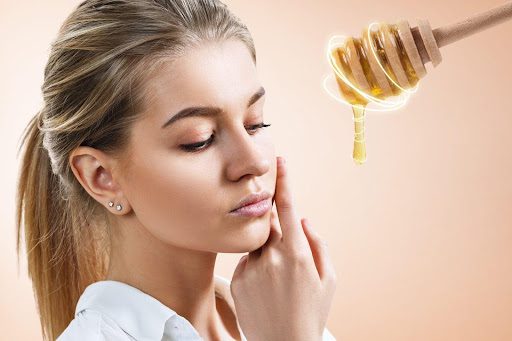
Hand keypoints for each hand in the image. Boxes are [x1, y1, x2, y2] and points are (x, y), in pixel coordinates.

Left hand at [230, 156, 336, 340]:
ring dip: (267, 257)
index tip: (280, 160)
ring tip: (278, 286)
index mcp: (297, 254)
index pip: (288, 208)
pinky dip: (256, 270)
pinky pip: (247, 264)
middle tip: (287, 261)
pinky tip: (265, 292)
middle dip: (278, 234)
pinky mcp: (237, 281)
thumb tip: (304, 220)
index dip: (285, 181)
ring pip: (258, 247)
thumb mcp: (328, 279)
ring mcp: (251, 269)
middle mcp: (271, 258)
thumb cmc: (311, 312)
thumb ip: (318, 244)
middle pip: (270, 227)